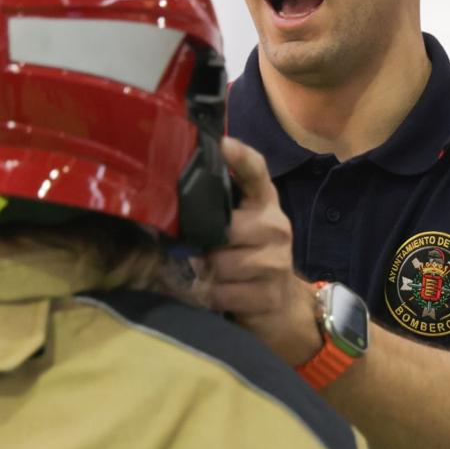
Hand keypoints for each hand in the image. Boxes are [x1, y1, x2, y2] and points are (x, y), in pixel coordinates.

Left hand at [202, 136, 320, 365]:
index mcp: (265, 203)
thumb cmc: (249, 257)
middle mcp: (275, 227)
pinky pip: (221, 292)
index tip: (223, 143)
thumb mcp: (238, 227)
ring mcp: (276, 262)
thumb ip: (217, 208)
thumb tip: (168, 195)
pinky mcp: (269, 294)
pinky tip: (217, 293)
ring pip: (220, 263)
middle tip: (199, 251)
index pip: (256, 172)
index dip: (240, 156)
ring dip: (206, 273)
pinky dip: (211, 295)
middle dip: (205, 243)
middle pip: (225, 228)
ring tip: (211, 274)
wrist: (281, 305)